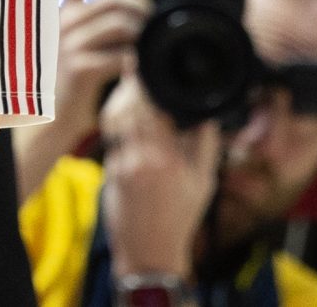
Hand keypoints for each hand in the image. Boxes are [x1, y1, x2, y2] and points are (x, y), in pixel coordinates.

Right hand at [53, 0, 150, 151]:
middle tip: (151, 18)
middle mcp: (60, 21)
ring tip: (143, 43)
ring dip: (140, 33)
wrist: (49, 119)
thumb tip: (134, 1)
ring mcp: (67, 44)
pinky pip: (120, 55)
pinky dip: (134, 59)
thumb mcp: (74, 40)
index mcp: (60, 9)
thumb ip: (93, 18)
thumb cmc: (68, 77)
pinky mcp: (78, 68)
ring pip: (120, 25)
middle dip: (141, 5)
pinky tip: (134, 66)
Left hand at [97, 74, 220, 280]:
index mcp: (164, 157)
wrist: (149, 255)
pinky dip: (115, 123)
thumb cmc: (179, 220)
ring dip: (117, 100)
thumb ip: (206, 145)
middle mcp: (139, 158)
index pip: (148, 107)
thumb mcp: (203, 183)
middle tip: (132, 65)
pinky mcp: (109, 174)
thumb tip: (208, 114)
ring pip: (113, 122)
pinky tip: (123, 116)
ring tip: (128, 86)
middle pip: (125, 108)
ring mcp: (120, 166)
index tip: (138, 59)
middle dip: (127, 84)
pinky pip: (111, 140)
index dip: (140, 81)